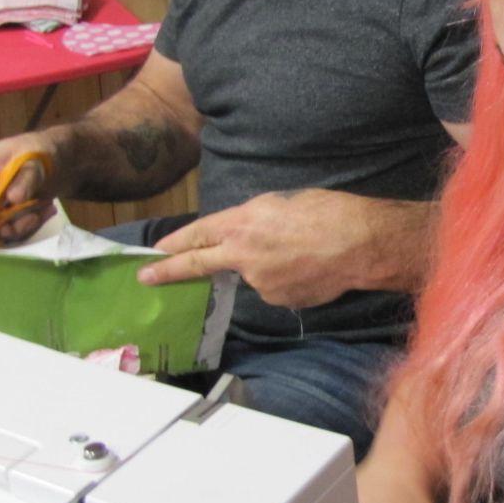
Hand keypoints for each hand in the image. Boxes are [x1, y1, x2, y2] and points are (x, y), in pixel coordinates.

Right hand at [0, 133, 55, 242]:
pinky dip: (31, 225)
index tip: (8, 227)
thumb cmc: (40, 153)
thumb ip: (26, 180)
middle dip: (10, 226)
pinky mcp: (5, 215)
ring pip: (0, 231)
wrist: (58, 157)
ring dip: (25, 225)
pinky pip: (14, 231)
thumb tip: (14, 198)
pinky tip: (46, 209)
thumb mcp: (35, 162)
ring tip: (46, 208)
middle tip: (34, 217)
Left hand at [141, 188, 377, 307]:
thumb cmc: (325, 211)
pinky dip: (286, 279)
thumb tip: (243, 236)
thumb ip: (252, 220)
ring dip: (266, 266)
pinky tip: (308, 268)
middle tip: (145, 278)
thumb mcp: (279, 202)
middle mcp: (242, 255)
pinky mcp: (278, 300)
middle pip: (200, 264)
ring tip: (300, 252)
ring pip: (252, 275)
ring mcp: (259, 283)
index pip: (197, 235)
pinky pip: (275, 288)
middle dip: (169, 271)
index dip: (174, 244)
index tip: (154, 252)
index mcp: (241, 224)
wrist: (358, 243)